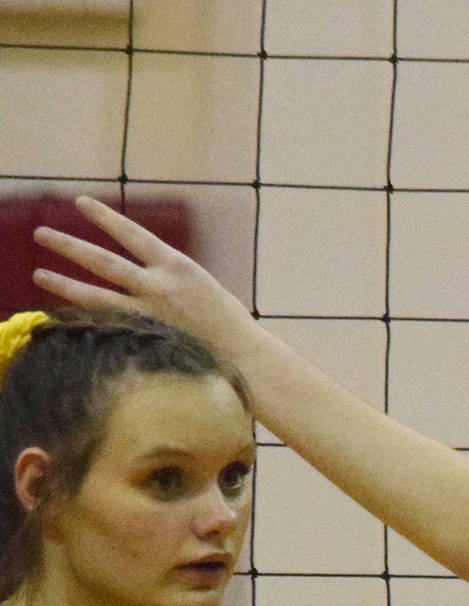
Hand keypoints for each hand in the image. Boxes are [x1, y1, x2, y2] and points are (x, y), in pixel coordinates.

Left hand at [31, 195, 261, 361]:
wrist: (246, 357)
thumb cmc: (228, 324)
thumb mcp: (202, 287)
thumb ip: (170, 279)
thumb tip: (142, 278)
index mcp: (178, 267)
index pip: (132, 234)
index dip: (104, 217)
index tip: (81, 203)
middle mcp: (159, 286)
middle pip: (103, 262)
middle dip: (69, 246)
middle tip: (41, 234)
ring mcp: (149, 315)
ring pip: (96, 296)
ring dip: (64, 283)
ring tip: (40, 275)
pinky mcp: (145, 339)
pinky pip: (107, 325)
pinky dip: (86, 319)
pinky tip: (65, 315)